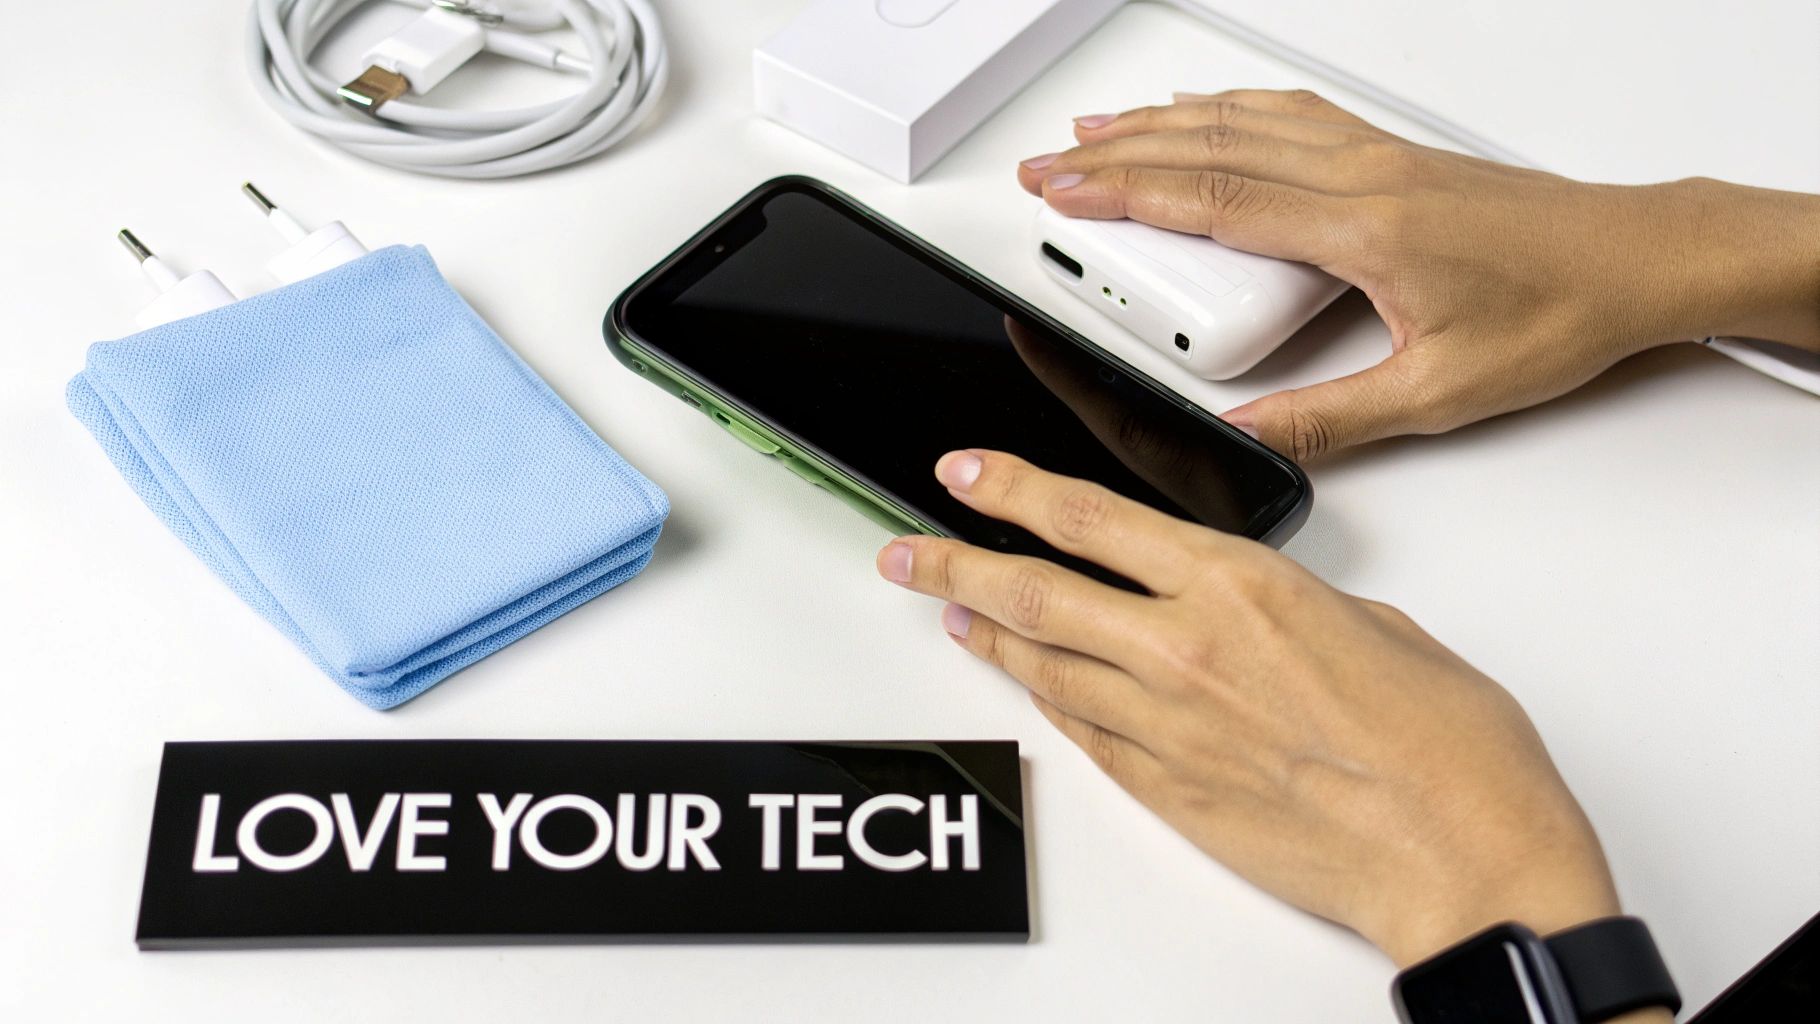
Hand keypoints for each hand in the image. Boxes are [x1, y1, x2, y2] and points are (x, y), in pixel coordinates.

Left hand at [876, 449, 1621, 965]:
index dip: (1013, 489)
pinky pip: (1084, 733)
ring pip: (1045, 665)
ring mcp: (1168, 728)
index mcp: (1240, 588)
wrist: (1460, 857)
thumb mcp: (1375, 624)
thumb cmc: (1446, 748)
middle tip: (905, 552)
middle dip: (954, 563)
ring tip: (950, 611)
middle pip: (1035, 592)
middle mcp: (1186, 652)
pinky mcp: (1171, 794)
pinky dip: (1045, 699)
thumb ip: (1288, 602)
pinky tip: (1026, 682)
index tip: (966, 472)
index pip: (1091, 520)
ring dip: (987, 633)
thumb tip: (1250, 606)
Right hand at [1017, 89, 1819, 460]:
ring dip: (1162, 121)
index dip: (1127, 193)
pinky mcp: (1394, 155)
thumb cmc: (1558, 314)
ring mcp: (1376, 157)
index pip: (1214, 202)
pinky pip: (1290, 114)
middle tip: (1051, 161)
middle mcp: (1361, 178)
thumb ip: (1332, 420)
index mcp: (1361, 231)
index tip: (1066, 189)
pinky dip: (1228, 108)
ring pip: (1245, 122)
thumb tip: (1250, 439)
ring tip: (1099, 128)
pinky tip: (1205, 113)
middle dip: (1117, 152)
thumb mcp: (1438, 393)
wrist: (1638, 261)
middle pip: (1211, 148)